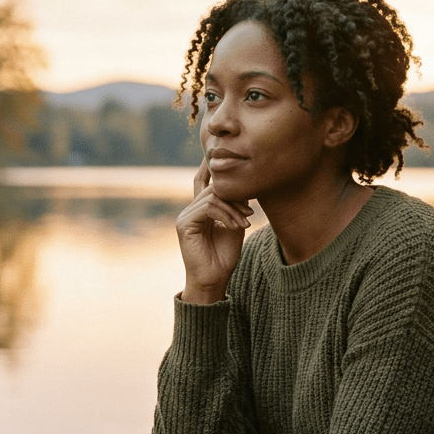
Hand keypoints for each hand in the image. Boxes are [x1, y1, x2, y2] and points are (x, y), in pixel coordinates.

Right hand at [176, 160, 252, 302]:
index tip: (221, 153)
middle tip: (249, 213)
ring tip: (244, 223)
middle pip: (213, 187)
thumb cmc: (224, 256)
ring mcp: (184, 216)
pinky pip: (208, 207)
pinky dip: (226, 214)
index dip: (210, 166)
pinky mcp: (184, 224)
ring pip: (213, 197)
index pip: (203, 181)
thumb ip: (235, 204)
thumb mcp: (234, 224)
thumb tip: (243, 183)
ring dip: (234, 209)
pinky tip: (235, 226)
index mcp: (199, 209)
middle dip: (235, 197)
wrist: (214, 280)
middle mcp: (189, 210)